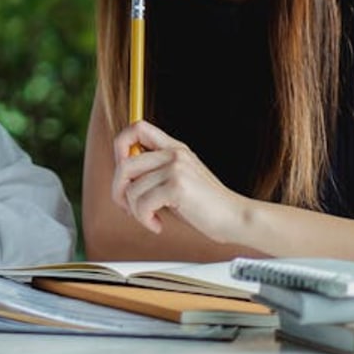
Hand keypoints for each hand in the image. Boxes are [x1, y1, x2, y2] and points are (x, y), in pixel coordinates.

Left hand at [109, 121, 248, 241]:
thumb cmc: (205, 206)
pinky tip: (158, 225)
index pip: (136, 127)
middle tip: (128, 208)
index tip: (125, 175)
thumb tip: (121, 177)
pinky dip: (145, 220)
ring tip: (151, 219)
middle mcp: (174, 153)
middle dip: (118, 190)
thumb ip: (155, 173)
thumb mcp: (179, 180)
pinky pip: (142, 204)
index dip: (120, 147)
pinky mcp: (177, 186)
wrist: (235, 218)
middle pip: (124, 163)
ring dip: (135, 211)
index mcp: (174, 148)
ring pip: (131, 189)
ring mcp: (176, 168)